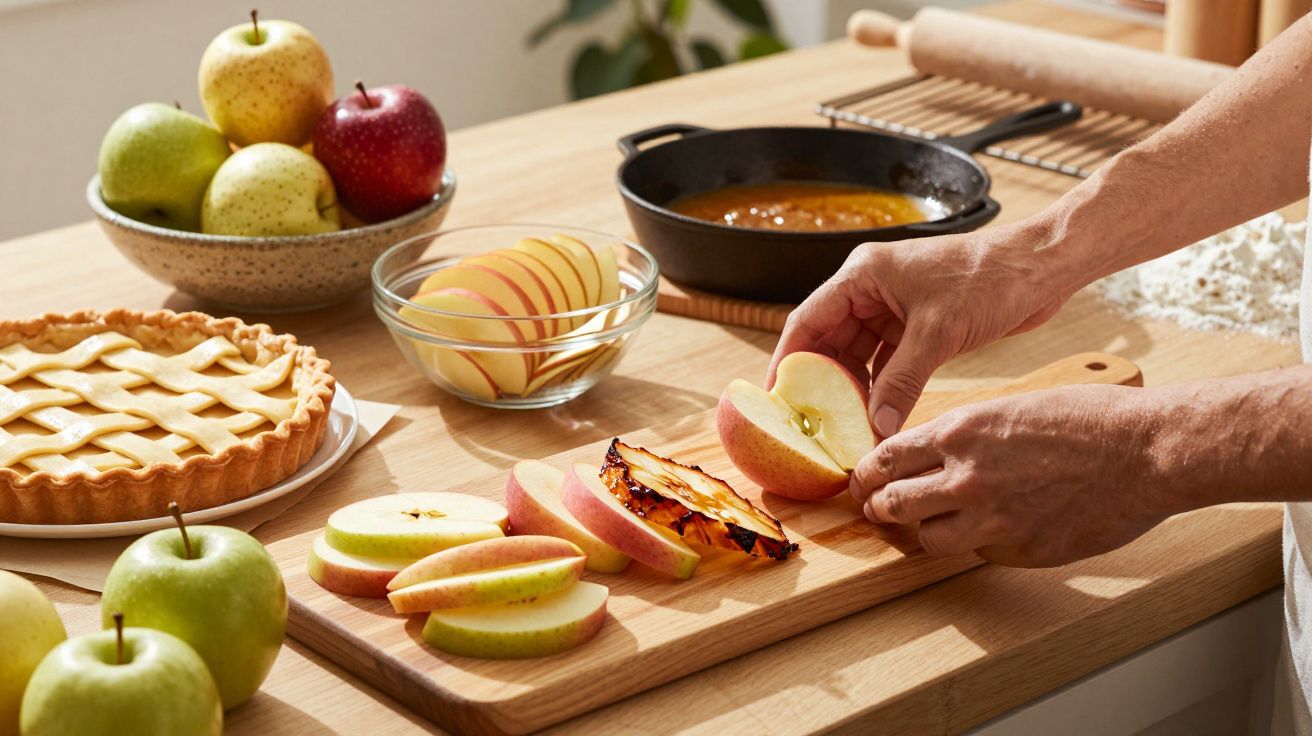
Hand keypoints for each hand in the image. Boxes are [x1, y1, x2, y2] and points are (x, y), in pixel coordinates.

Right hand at [768, 219, 1074, 437]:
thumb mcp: (938, 332)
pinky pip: (886, 363)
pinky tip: (877, 418)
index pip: (807, 321)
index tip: (776, 399)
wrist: (1041, 268)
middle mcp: (870, 290)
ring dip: (853, 391)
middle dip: (821, 384)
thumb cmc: (990, 278)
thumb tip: (877, 426)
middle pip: (829, 343)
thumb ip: (902, 380)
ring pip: (858, 357)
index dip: (787, 361)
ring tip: (845, 428)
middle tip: (812, 425)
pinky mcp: (917, 326)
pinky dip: (881, 390)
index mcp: (862, 275)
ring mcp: (893, 309)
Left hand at [848, 383, 1181, 567]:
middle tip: (879, 508)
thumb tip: (935, 454)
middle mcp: (965, 477)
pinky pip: (979, 553)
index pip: (885, 458)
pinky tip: (996, 529)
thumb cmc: (1090, 419)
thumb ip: (967, 435)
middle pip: (891, 504)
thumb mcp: (1012, 407)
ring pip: (927, 539)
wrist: (1145, 451)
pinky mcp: (1020, 550)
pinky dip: (979, 544)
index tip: (864, 480)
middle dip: (880, 506)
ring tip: (934, 523)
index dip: (868, 473)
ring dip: (926, 531)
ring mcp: (991, 519)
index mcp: (960, 432)